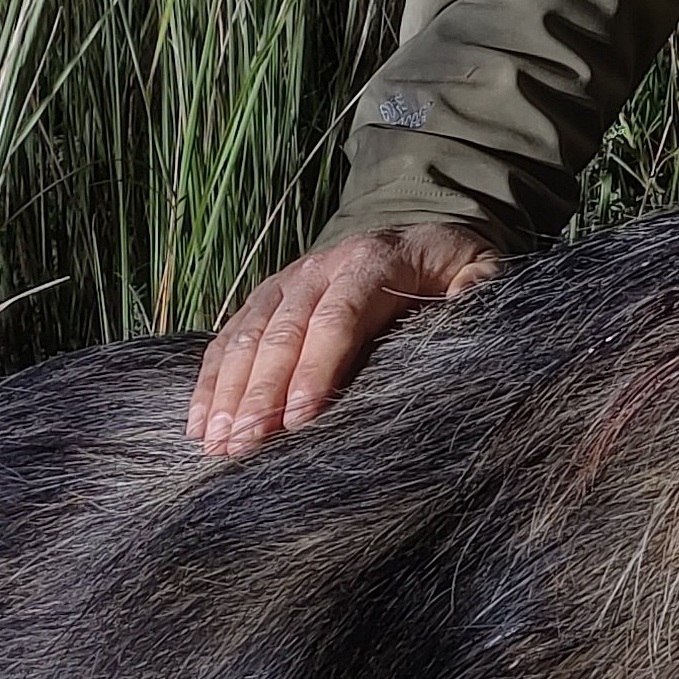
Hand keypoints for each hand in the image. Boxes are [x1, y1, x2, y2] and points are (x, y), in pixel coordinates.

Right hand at [191, 223, 503, 454]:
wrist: (413, 233)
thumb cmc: (448, 269)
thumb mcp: (479, 269)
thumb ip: (479, 289)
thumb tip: (473, 305)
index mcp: (373, 262)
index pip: (338, 316)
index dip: (316, 368)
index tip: (300, 419)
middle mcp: (320, 268)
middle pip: (283, 332)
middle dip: (260, 392)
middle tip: (244, 445)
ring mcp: (286, 284)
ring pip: (247, 336)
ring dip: (227, 391)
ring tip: (216, 442)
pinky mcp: (265, 301)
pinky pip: (228, 340)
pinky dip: (210, 382)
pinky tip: (199, 425)